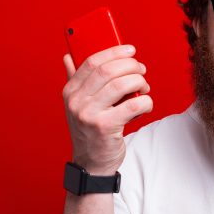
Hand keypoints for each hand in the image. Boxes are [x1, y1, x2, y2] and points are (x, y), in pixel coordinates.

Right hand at [62, 45, 152, 174]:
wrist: (91, 164)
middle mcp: (76, 101)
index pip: (91, 62)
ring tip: (144, 87)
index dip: (114, 52)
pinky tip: (145, 104)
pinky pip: (133, 105)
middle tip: (142, 70)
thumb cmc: (90, 131)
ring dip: (139, 82)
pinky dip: (145, 101)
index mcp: (70, 92)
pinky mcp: (105, 127)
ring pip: (121, 85)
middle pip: (108, 71)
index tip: (130, 50)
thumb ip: (74, 81)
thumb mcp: (78, 106)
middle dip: (131, 66)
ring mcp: (89, 114)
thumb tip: (68, 57)